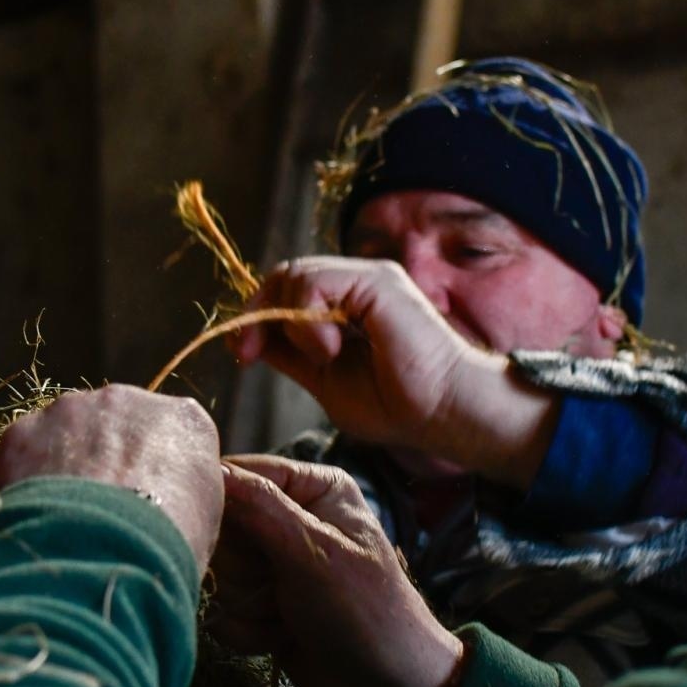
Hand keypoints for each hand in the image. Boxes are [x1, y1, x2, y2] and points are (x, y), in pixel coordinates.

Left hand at [0, 386, 223, 572]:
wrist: (107, 550)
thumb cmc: (170, 543)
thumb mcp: (203, 521)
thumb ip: (190, 494)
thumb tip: (183, 498)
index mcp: (183, 420)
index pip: (168, 436)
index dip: (152, 471)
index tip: (146, 502)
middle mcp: (125, 400)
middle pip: (111, 426)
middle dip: (103, 460)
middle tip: (99, 510)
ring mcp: (69, 411)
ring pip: (61, 435)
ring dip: (60, 467)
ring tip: (61, 520)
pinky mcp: (21, 433)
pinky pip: (19, 458)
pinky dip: (21, 485)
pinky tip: (30, 522)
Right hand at [210, 454, 464, 686]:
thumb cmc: (367, 612)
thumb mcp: (317, 555)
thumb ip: (263, 510)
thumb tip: (214, 470)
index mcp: (314, 488)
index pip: (242, 473)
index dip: (227, 505)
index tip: (239, 539)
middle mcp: (291, 518)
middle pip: (222, 526)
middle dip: (246, 568)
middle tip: (280, 587)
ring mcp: (274, 563)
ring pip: (220, 572)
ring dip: (250, 604)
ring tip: (289, 615)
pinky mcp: (260, 603)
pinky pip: (222, 608)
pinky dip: (249, 629)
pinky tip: (282, 636)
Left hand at [228, 257, 554, 488]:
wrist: (443, 412)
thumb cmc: (398, 405)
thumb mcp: (325, 380)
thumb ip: (292, 355)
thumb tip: (251, 339)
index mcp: (345, 305)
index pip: (285, 290)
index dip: (255, 317)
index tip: (243, 355)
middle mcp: (356, 284)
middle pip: (284, 275)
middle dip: (256, 313)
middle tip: (249, 353)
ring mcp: (367, 277)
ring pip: (295, 274)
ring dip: (288, 321)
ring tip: (318, 357)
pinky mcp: (376, 281)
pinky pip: (314, 280)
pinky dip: (306, 318)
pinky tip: (327, 349)